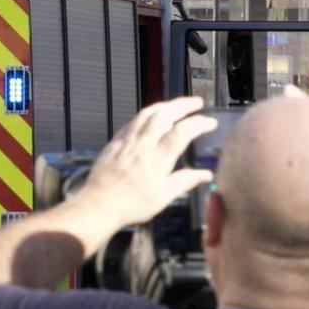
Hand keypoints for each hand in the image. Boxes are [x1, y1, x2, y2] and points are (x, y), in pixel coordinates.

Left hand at [78, 97, 217, 223]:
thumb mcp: (162, 198)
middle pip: (164, 115)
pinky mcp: (114, 143)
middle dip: (183, 105)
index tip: (211, 122)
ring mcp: (126, 141)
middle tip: (197, 102)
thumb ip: (184, 182)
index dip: (198, 123)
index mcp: (157, 159)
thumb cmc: (132, 205)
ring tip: (177, 104)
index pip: (182, 132)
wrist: (97, 206)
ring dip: (164, 105)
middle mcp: (142, 145)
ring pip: (146, 114)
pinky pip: (132, 122)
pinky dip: (145, 115)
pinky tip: (151, 116)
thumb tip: (207, 175)